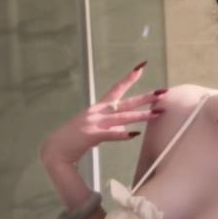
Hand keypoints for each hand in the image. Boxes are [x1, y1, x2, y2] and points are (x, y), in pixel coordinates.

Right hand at [39, 61, 166, 166]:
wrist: (54, 150)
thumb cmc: (75, 140)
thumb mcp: (95, 130)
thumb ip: (111, 128)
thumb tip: (126, 131)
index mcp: (98, 109)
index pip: (116, 90)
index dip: (129, 79)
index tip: (141, 67)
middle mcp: (97, 112)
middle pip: (126, 102)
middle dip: (145, 97)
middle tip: (162, 92)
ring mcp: (94, 123)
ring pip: (122, 117)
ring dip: (141, 115)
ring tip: (157, 113)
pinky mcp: (90, 135)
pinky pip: (110, 134)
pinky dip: (122, 134)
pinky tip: (134, 134)